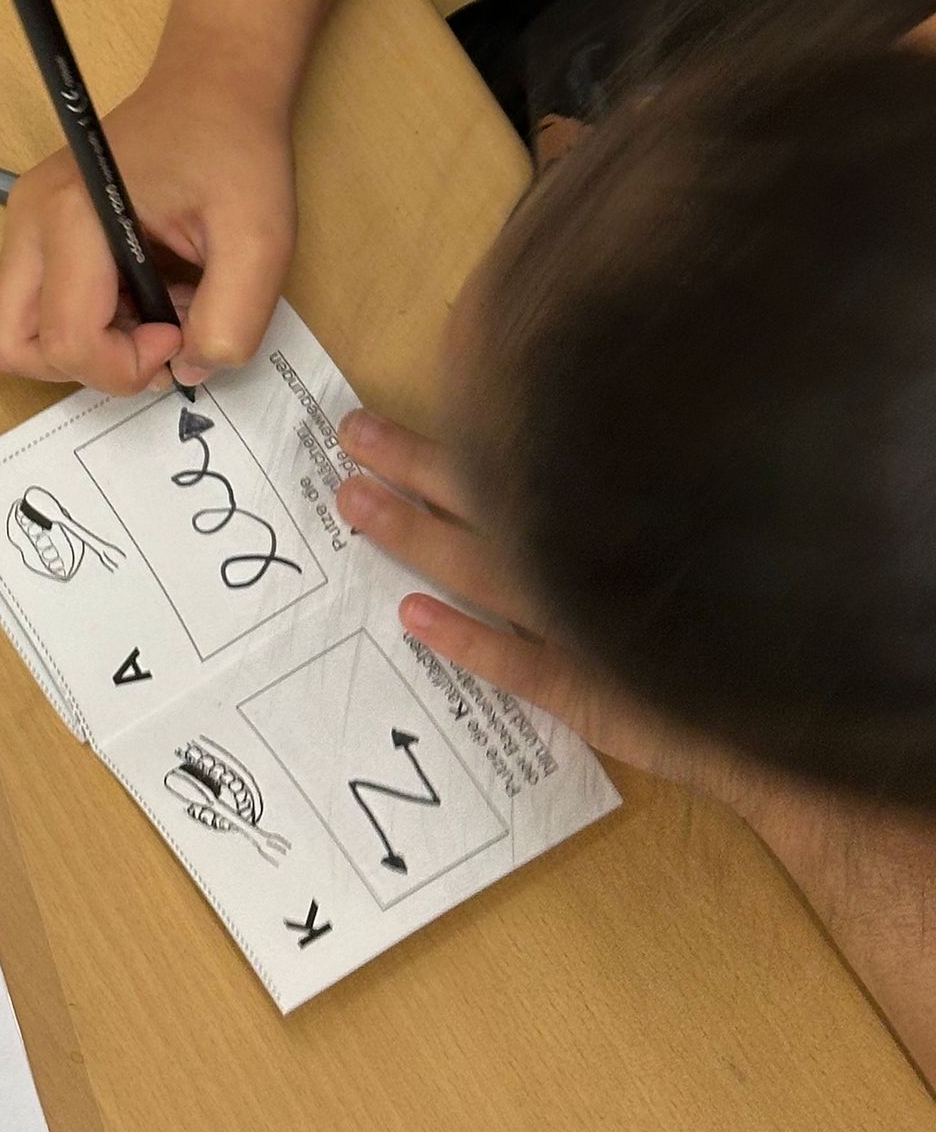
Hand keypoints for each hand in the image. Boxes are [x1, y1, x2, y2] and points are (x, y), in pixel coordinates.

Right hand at [0, 73, 295, 395]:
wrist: (214, 88)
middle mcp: (31, 218)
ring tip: (155, 311)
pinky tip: (145, 291)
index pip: (66, 340)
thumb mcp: (260, 239)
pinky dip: (88, 324)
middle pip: (11, 346)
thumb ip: (232, 322)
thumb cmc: (234, 146)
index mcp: (73, 214)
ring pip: (20, 333)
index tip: (181, 333)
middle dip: (87, 367)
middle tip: (154, 338)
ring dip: (89, 347)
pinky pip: (39, 307)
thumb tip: (191, 370)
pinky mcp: (38, 228)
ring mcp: (26, 222)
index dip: (127, 365)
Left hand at [335, 409, 762, 803]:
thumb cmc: (719, 603)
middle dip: (410, 469)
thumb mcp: (668, 516)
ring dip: (417, 538)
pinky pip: (520, 665)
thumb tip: (534, 433)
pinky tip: (412, 618)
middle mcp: (591, 560)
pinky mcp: (595, 694)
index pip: (506, 466)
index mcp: (604, 514)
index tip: (366, 420)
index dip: (433, 443)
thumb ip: (605, 481)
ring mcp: (590, 628)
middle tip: (345, 440)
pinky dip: (467, 641)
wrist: (786, 711)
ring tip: (355, 506)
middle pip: (485, 502)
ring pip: (487, 573)